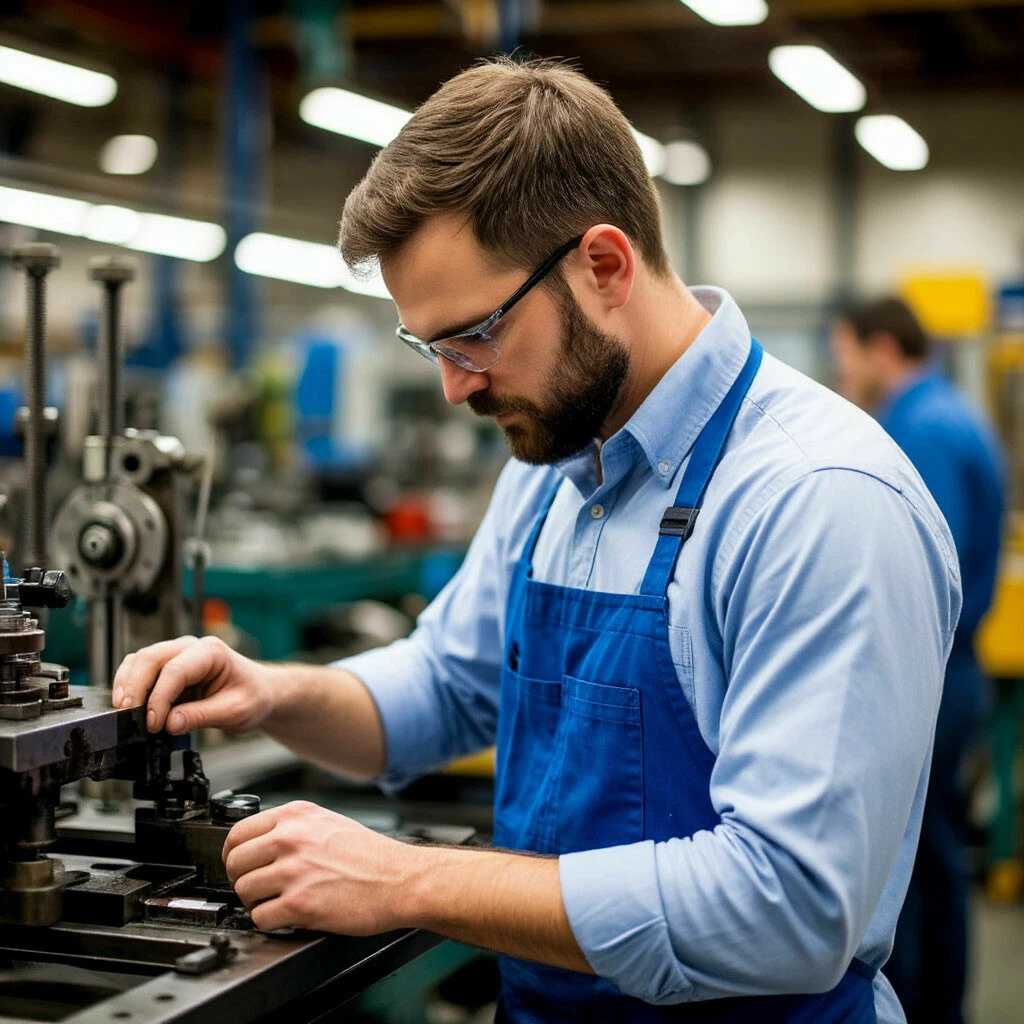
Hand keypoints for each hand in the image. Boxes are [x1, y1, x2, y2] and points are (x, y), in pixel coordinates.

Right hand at [111, 635, 273, 735]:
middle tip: (129, 718)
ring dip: (127, 685)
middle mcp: (191, 647)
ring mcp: (178, 654)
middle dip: (134, 688)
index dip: (158, 698)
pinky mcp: (168, 667)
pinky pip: (141, 670)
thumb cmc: (253, 696)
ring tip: (124, 713)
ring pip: (140, 661)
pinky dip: (130, 686)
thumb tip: (169, 723)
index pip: (174, 670)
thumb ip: (202, 716)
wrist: (260, 692)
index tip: (153, 724)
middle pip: (149, 659)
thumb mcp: (235, 711)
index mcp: (212, 652)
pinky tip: (130, 706)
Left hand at [223, 801, 412, 933]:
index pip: (238, 833)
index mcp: (296, 815)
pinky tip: (287, 916)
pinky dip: (270, 922)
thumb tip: (261, 843)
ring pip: (244, 891)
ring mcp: (294, 871)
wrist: (400, 879)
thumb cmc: (371, 855)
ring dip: (256, 902)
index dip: (233, 854)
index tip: (239, 865)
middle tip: (257, 888)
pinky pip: (260, 917)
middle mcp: (291, 838)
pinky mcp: (299, 904)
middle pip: (234, 862)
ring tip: (276, 903)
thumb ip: (293, 827)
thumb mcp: (328, 822)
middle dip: (242, 879)